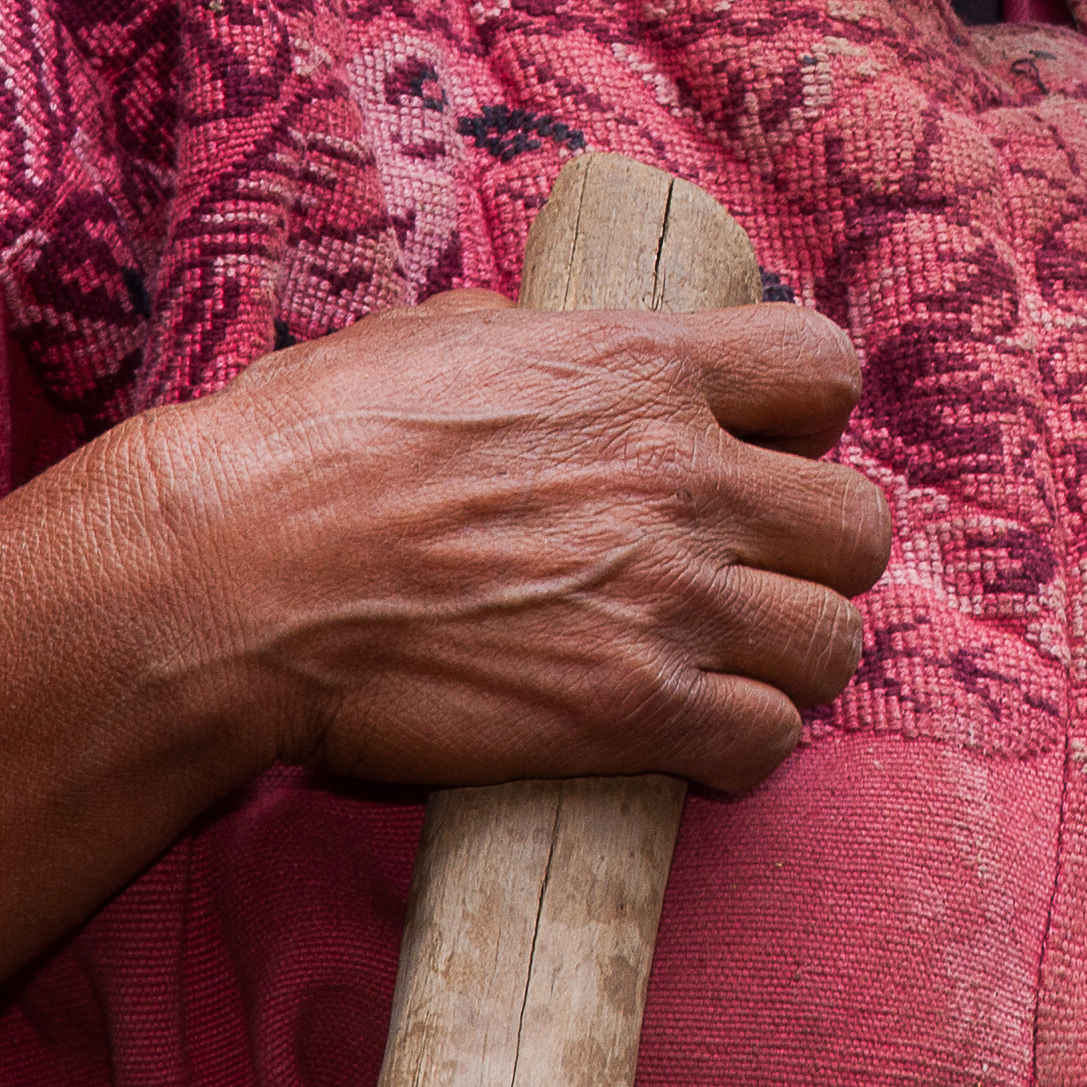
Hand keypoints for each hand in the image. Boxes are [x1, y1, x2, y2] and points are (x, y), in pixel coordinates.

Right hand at [105, 292, 883, 795]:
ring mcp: (665, 598)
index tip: (758, 452)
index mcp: (641, 366)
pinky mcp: (629, 711)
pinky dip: (742, 746)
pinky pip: (767, 739)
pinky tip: (689, 738)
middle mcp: (680, 476)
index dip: (806, 418)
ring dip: (787, 660)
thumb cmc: (302, 449)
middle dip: (813, 554)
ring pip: (832, 642)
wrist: (228, 577)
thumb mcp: (434, 340)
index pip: (825, 368)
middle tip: (745, 575)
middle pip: (858, 526)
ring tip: (725, 666)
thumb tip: (552, 350)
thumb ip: (535, 348)